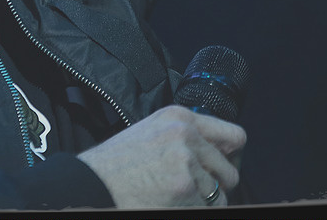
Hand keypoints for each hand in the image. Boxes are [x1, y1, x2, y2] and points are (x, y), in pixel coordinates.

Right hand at [77, 104, 245, 207]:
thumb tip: (220, 152)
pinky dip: (191, 209)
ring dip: (202, 201)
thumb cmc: (116, 164)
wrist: (92, 183)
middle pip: (229, 170)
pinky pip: (207, 207)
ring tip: (174, 196)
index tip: (220, 167)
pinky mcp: (185, 186)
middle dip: (214, 186)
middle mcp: (186, 134)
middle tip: (190, 190)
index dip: (230, 157)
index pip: (234, 136)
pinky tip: (169, 203)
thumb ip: (184, 137)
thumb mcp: (151, 133)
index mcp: (179, 117)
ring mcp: (187, 160)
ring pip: (219, 194)